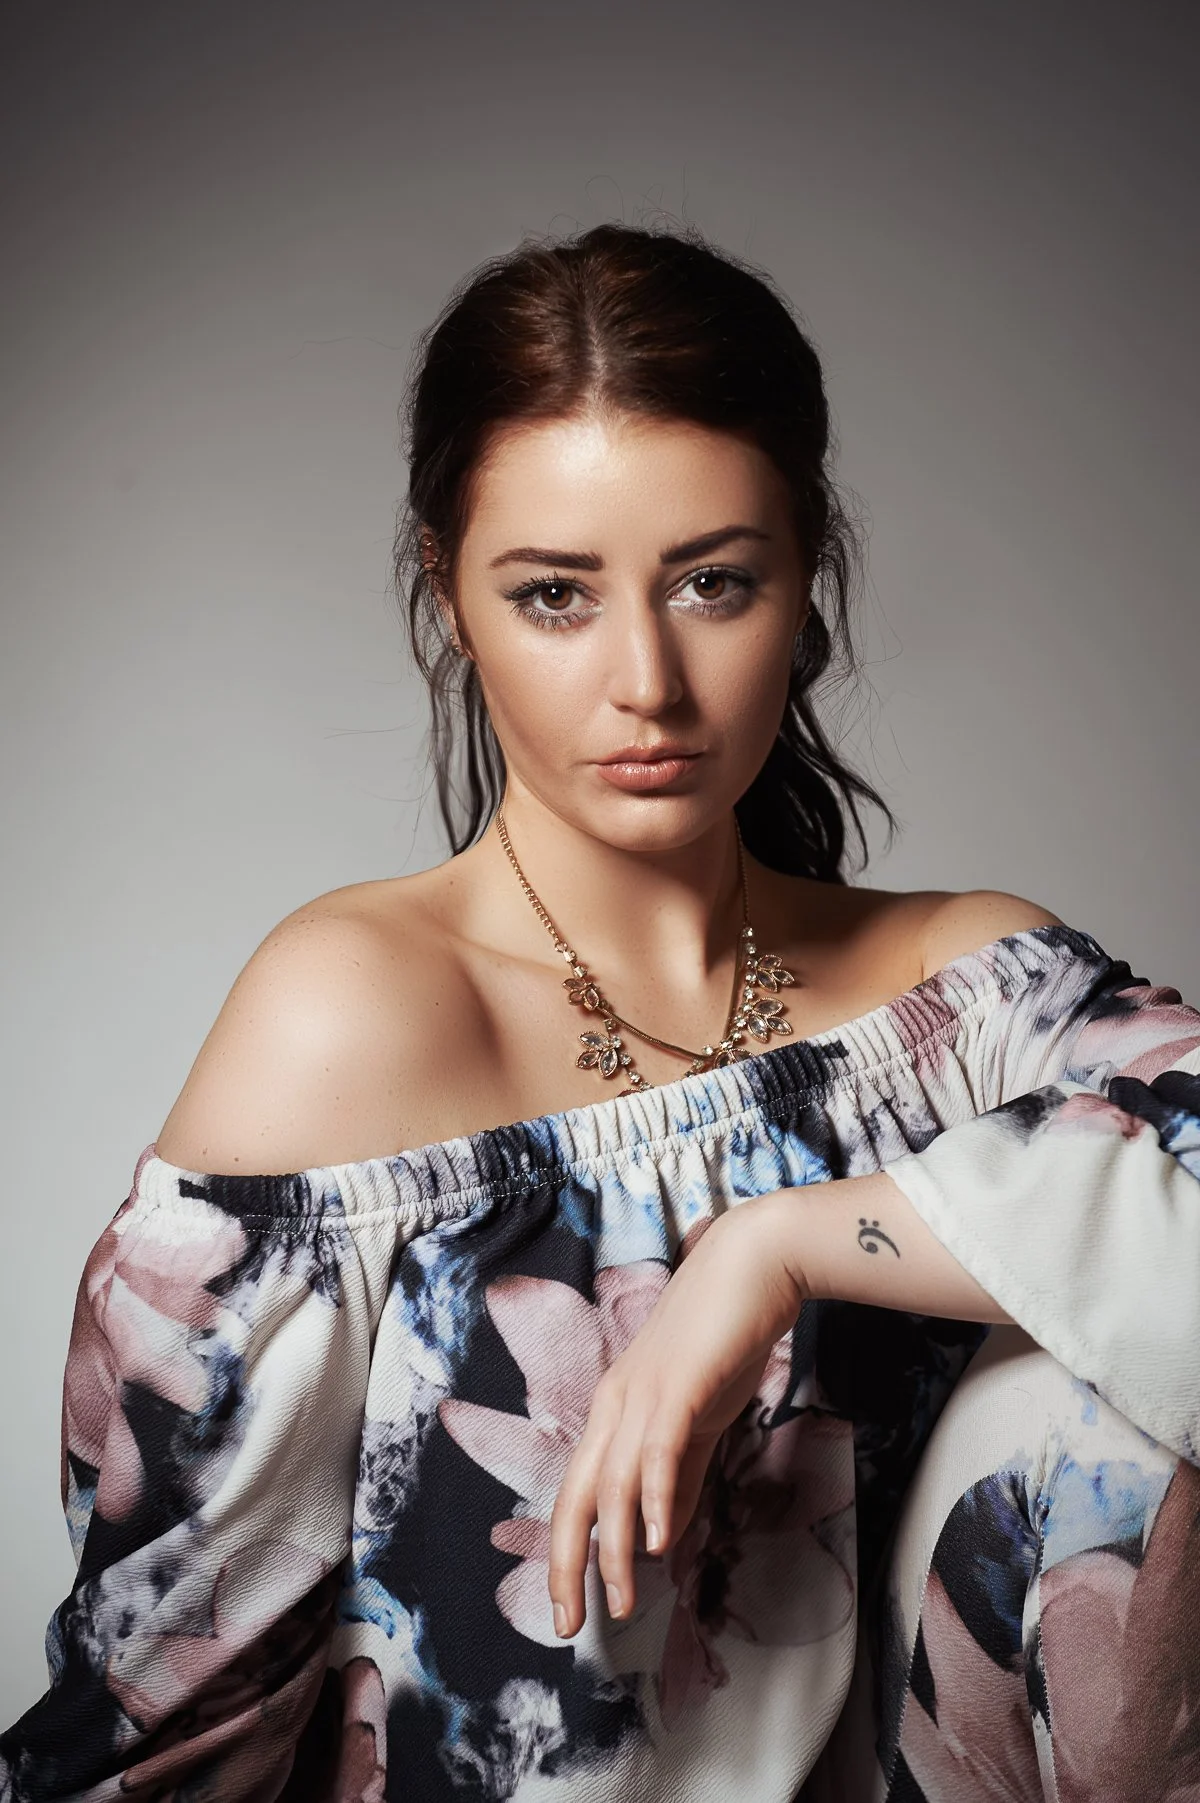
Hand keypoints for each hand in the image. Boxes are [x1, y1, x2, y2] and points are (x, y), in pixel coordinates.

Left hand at [546, 1190, 802, 1638]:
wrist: (752, 1264)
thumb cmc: (724, 1335)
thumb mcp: (697, 1416)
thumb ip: (678, 1475)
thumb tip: (657, 1537)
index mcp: (614, 1410)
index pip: (578, 1492)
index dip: (570, 1551)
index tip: (574, 1605)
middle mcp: (615, 1403)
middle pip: (575, 1495)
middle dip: (567, 1564)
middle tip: (571, 1624)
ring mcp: (641, 1393)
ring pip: (611, 1483)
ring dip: (613, 1549)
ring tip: (623, 1602)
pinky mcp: (677, 1386)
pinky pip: (656, 1451)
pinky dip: (652, 1498)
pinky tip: (655, 1541)